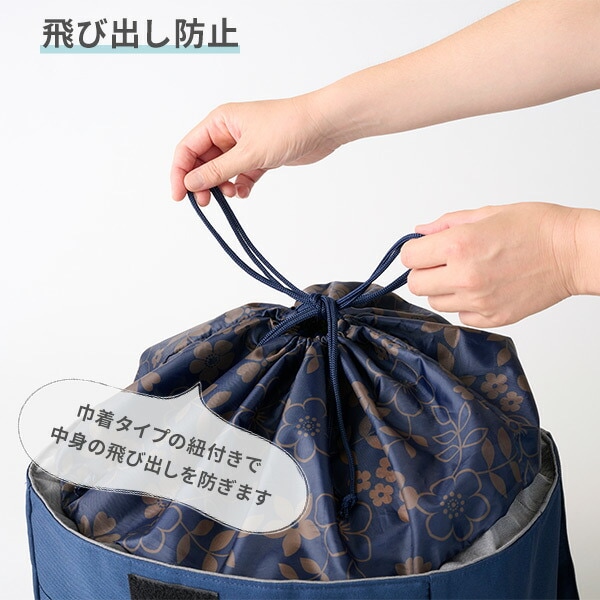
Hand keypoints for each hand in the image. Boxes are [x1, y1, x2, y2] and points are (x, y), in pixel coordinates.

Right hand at [170, 95, 341, 204]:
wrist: (322, 126)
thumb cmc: (287, 127)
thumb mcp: (248, 153)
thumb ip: (218, 170)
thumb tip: (191, 183)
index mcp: (219, 122)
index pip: (188, 148)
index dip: (180, 172)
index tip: (179, 196)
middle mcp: (229, 132)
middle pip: (203, 161)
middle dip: (202, 182)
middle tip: (205, 202)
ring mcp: (245, 145)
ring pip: (222, 170)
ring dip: (222, 186)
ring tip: (232, 195)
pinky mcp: (261, 157)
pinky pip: (242, 175)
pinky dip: (241, 185)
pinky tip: (246, 191)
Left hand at [400, 203, 580, 326]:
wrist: (573, 252)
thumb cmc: (537, 228)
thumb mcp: (487, 213)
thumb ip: (447, 224)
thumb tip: (420, 232)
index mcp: (459, 245)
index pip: (408, 258)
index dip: (414, 252)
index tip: (424, 250)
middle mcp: (465, 276)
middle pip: (416, 285)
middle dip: (424, 272)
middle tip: (443, 263)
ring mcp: (479, 301)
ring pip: (435, 303)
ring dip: (443, 290)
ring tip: (467, 275)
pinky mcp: (493, 318)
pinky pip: (461, 317)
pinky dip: (465, 305)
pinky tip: (483, 289)